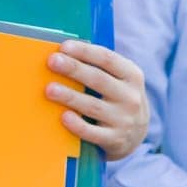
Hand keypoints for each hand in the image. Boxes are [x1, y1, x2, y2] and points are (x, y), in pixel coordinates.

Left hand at [46, 40, 147, 159]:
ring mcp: (124, 120)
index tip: (64, 47)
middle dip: (74, 69)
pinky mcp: (115, 140)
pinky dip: (78, 125)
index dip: (85, 51)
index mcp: (132, 75)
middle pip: (98, 79)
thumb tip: (64, 54)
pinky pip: (93, 133)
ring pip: (93, 106)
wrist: (137, 133)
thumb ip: (99, 68)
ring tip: (49, 89)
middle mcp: (131, 97)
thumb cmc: (118, 98)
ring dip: (70, 96)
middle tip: (52, 61)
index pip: (107, 59)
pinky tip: (63, 117)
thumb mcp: (119, 80)